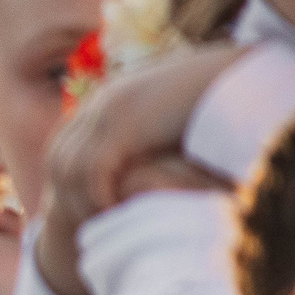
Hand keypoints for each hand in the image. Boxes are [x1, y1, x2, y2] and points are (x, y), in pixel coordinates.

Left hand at [46, 42, 240, 224]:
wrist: (235, 68)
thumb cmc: (216, 92)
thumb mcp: (173, 112)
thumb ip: (155, 131)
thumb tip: (156, 155)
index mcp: (109, 97)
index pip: (66, 144)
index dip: (71, 179)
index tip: (85, 206)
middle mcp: (101, 102)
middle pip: (59, 157)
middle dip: (67, 194)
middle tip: (85, 226)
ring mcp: (109, 111)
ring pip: (71, 168)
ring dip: (81, 201)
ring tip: (100, 226)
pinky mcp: (125, 124)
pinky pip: (95, 170)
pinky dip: (99, 196)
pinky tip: (114, 213)